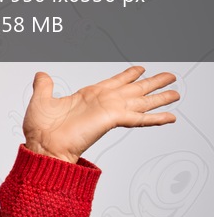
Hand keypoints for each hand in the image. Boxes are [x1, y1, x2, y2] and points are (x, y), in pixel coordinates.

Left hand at [22, 66, 178, 163]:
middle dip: (152, 83)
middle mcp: (102, 103)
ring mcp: (108, 111)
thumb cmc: (40, 130)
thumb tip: (41, 75)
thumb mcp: (40, 100)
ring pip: (141, 102)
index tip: (141, 69)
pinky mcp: (111, 120)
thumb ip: (44, 86)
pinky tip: (170, 116)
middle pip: (133, 90)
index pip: (114, 82)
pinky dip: (155, 118)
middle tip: (170, 76)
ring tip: (176, 92)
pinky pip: (138, 118)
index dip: (128, 75)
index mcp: (88, 97)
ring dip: (159, 97)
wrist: (43, 146)